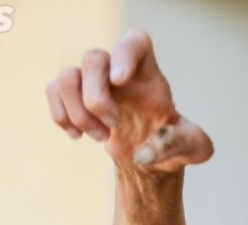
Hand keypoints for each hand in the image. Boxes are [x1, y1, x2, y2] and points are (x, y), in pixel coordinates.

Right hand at [44, 28, 213, 170]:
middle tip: (114, 125)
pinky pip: (53, 90)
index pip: (135, 42)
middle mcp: (119, 72)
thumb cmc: (174, 144)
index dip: (123, 53)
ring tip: (100, 137)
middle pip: (93, 58)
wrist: (151, 159)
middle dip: (96, 98)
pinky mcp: (76, 97)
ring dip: (78, 112)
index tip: (119, 80)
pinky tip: (78, 135)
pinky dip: (60, 116)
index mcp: (150, 75)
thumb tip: (144, 153)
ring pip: (67, 76)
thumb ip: (180, 144)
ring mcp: (95, 83)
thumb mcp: (194, 148)